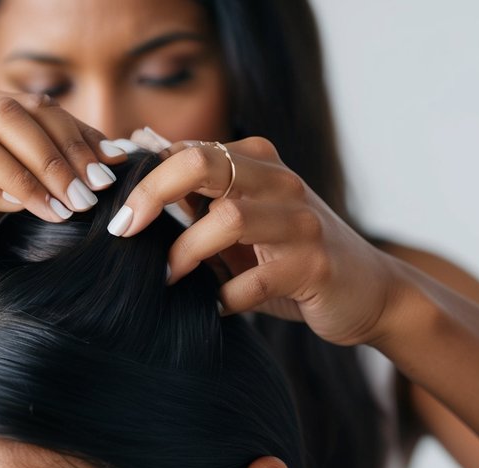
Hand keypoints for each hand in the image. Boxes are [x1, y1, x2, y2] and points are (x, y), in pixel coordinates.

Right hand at [0, 82, 129, 295]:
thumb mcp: (3, 186)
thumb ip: (38, 166)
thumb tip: (107, 159)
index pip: (29, 104)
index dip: (73, 132)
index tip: (110, 165)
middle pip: (8, 114)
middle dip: (57, 153)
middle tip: (90, 190)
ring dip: (32, 176)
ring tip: (66, 206)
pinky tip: (25, 209)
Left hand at [113, 129, 399, 346]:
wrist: (368, 293)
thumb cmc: (288, 260)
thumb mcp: (240, 225)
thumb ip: (195, 206)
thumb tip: (128, 192)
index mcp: (257, 162)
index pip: (187, 149)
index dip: (140, 175)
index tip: (110, 209)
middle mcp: (280, 182)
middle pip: (202, 163)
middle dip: (152, 194)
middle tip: (123, 231)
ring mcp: (301, 222)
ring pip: (228, 218)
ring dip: (186, 252)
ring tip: (167, 277)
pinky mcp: (314, 266)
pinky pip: (255, 281)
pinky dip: (224, 298)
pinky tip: (213, 307)